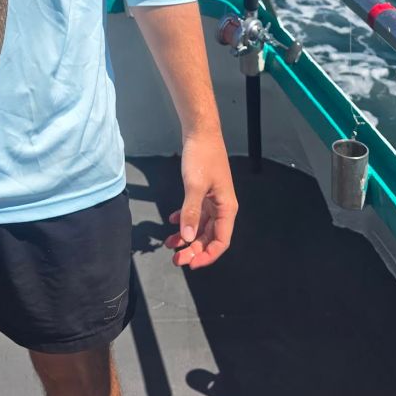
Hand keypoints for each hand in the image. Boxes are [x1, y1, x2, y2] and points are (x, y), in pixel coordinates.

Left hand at [164, 129, 237, 269]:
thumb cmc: (202, 155)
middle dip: (193, 250)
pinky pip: (195, 213)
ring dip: (186, 237)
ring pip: (201, 227)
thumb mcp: (194, 185)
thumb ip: (191, 212)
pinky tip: (171, 221)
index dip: (207, 256)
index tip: (190, 263)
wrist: (200, 132)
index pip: (221, 242)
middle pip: (209, 237)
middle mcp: (222, 207)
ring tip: (169, 244)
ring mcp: (213, 200)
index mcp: (226, 208)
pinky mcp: (203, 192)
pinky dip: (183, 220)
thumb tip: (188, 238)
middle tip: (175, 258)